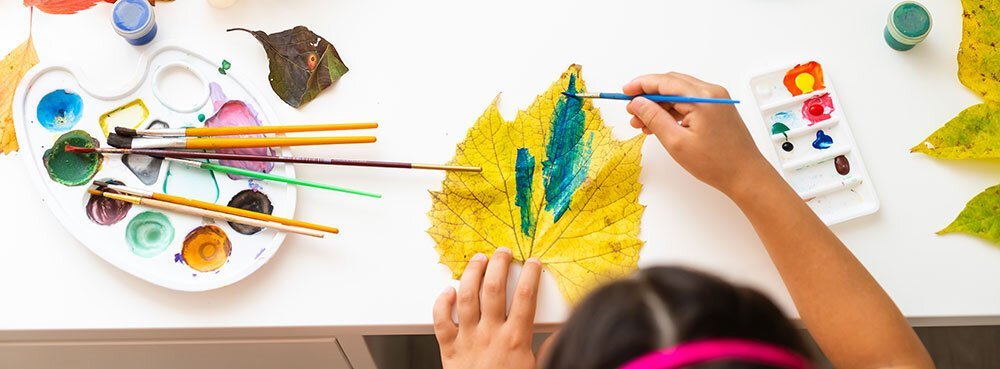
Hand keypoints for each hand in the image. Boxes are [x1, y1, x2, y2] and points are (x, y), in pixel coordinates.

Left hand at [433, 248, 542, 368]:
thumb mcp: (538, 368)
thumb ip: (549, 348)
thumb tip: (563, 332)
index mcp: (516, 339)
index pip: (526, 296)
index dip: (530, 274)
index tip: (533, 263)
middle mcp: (490, 334)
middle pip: (494, 288)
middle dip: (499, 264)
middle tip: (503, 252)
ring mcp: (467, 339)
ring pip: (466, 296)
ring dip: (472, 273)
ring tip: (478, 260)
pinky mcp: (448, 348)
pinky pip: (440, 319)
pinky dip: (442, 302)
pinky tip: (448, 291)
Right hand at [624, 73, 776, 197]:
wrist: (746, 176)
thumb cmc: (716, 163)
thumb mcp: (676, 142)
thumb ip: (654, 118)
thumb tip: (637, 103)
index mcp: (702, 98)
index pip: (664, 82)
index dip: (641, 85)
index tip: (624, 92)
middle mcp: (711, 92)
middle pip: (671, 84)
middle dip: (648, 96)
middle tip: (631, 111)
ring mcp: (716, 99)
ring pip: (679, 93)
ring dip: (659, 105)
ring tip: (642, 124)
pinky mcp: (718, 108)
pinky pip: (690, 102)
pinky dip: (673, 110)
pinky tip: (660, 124)